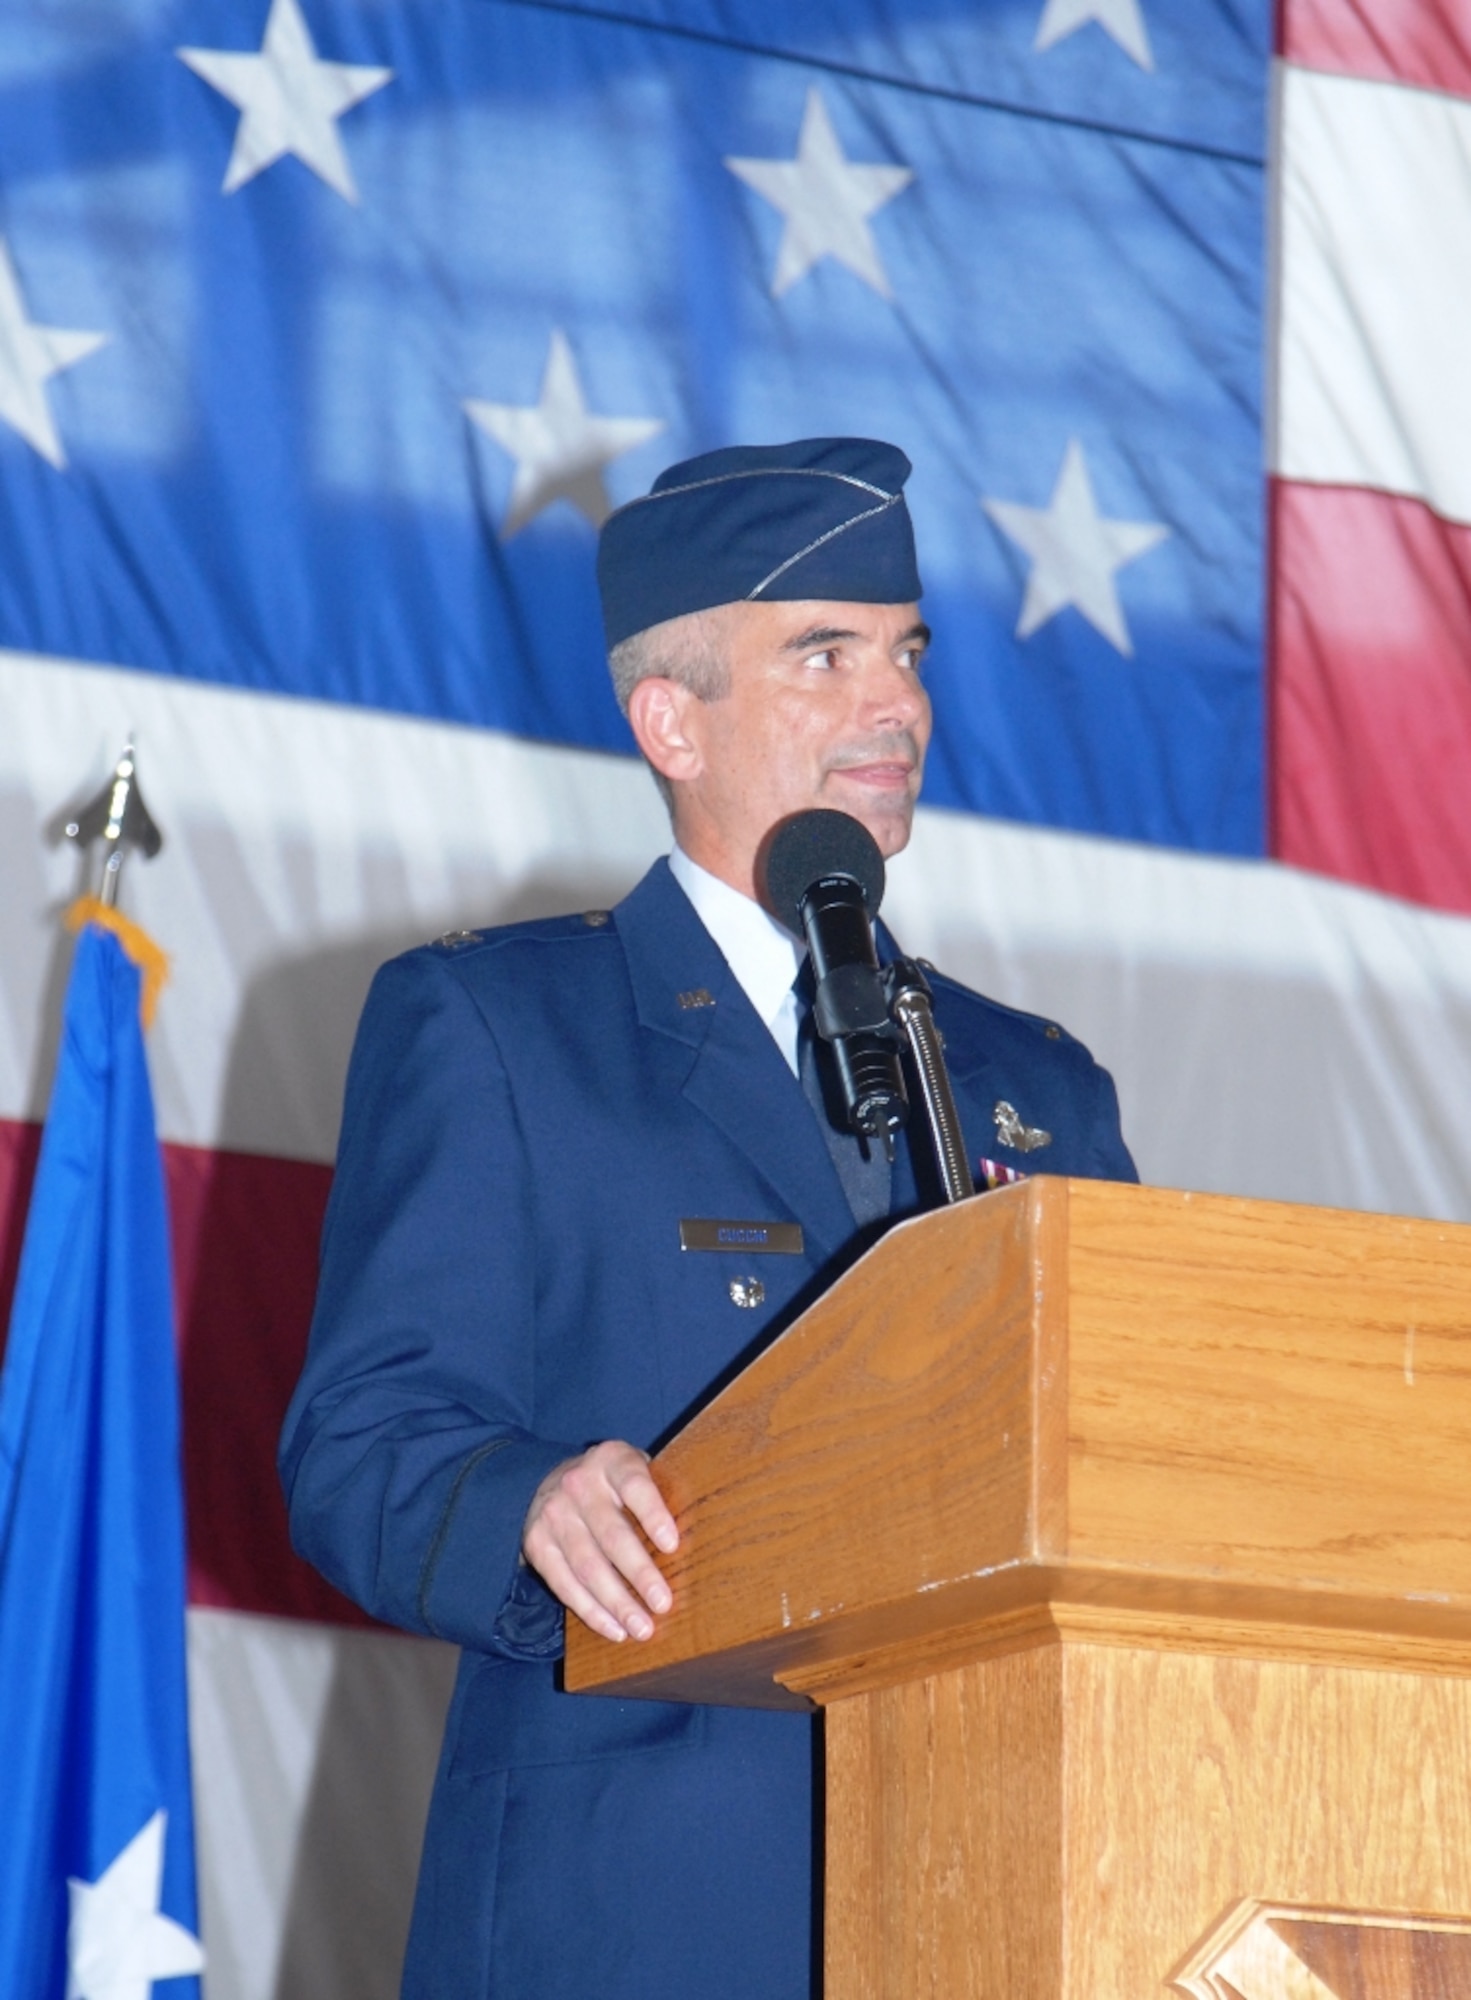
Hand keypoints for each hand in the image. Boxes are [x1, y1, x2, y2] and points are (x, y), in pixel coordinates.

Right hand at [522, 1440, 678, 1643]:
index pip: (635, 1485)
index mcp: (612, 1460)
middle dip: (639, 1573)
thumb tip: (702, 1539)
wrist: (553, 1482)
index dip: (653, 1514)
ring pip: (587, 1566)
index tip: (672, 1545)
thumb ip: (660, 1493)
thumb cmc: (615, 1485)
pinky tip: (614, 1629)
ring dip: (617, 1603)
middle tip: (663, 1604)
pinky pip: (565, 1584)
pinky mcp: (537, 1544)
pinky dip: (591, 1611)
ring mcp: (553, 1514)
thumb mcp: (635, 1472)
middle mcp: (578, 1484)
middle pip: (612, 1535)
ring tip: (642, 1628)